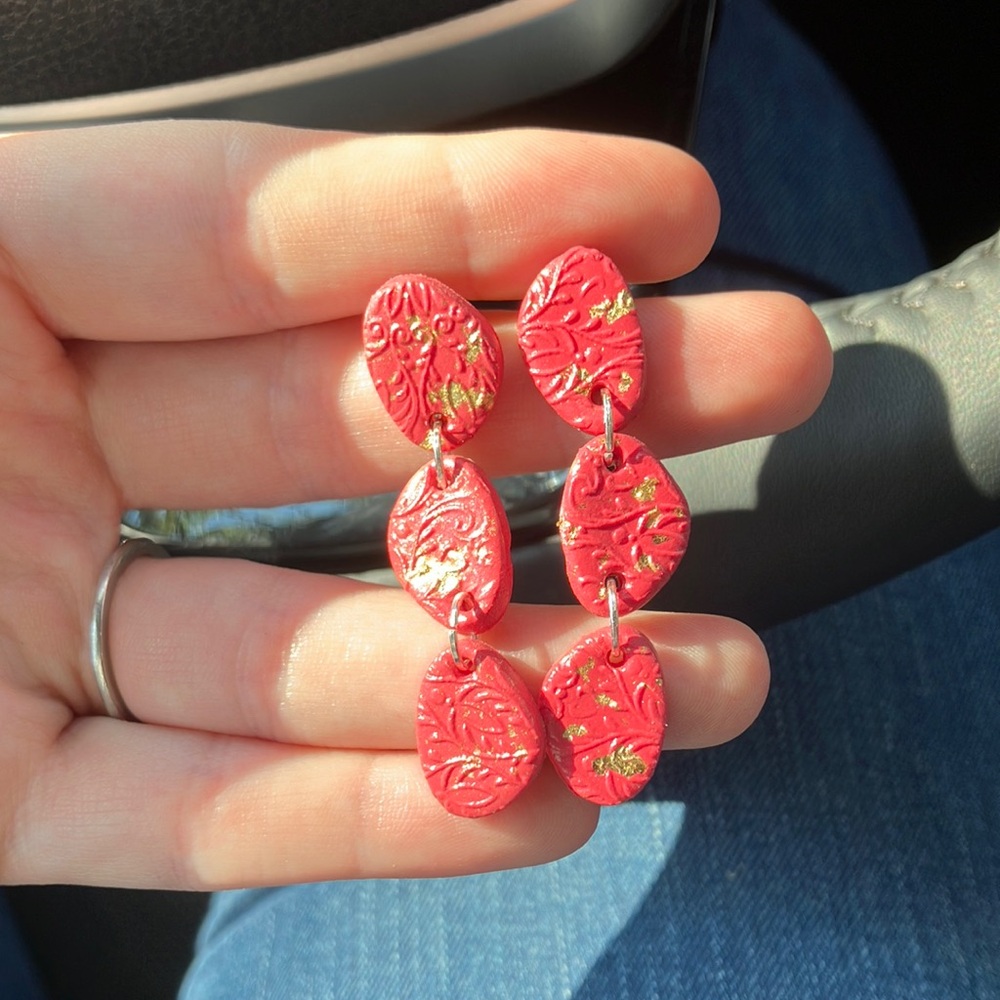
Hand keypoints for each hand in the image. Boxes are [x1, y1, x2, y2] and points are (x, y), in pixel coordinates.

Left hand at [0, 122, 829, 887]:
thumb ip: (147, 202)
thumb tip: (386, 206)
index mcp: (19, 300)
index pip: (281, 244)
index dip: (474, 220)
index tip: (654, 213)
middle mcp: (48, 472)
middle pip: (347, 447)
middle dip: (562, 424)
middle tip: (749, 385)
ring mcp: (32, 642)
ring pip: (306, 662)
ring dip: (511, 677)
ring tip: (697, 672)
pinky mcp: (4, 796)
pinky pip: (198, 815)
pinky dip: (365, 813)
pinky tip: (535, 795)